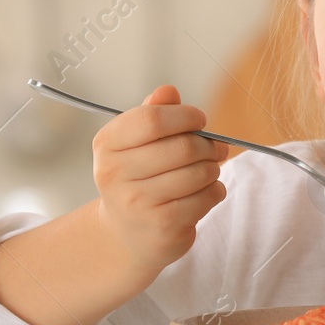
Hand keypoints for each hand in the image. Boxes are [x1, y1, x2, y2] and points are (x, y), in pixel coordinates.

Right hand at [91, 85, 229, 275]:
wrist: (126, 233)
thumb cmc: (138, 178)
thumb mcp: (136, 142)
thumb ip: (153, 113)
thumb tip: (168, 91)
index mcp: (108, 144)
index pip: (152, 119)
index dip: (185, 116)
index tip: (199, 120)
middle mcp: (115, 174)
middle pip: (182, 148)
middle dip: (208, 145)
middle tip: (216, 148)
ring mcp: (137, 203)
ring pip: (199, 173)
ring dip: (213, 169)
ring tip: (207, 171)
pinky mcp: (162, 226)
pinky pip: (206, 197)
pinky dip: (214, 191)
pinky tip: (203, 193)